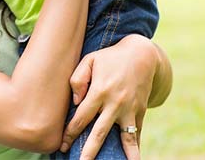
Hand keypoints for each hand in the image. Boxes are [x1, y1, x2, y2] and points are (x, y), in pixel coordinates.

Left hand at [60, 35, 159, 159]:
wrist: (141, 55)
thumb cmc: (110, 58)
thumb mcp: (90, 59)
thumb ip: (78, 78)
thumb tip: (75, 102)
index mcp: (99, 91)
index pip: (81, 118)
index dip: (71, 133)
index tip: (63, 145)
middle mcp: (115, 103)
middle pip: (99, 133)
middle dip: (89, 152)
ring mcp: (129, 109)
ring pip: (125, 137)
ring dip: (123, 155)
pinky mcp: (140, 111)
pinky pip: (137, 133)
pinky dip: (135, 148)